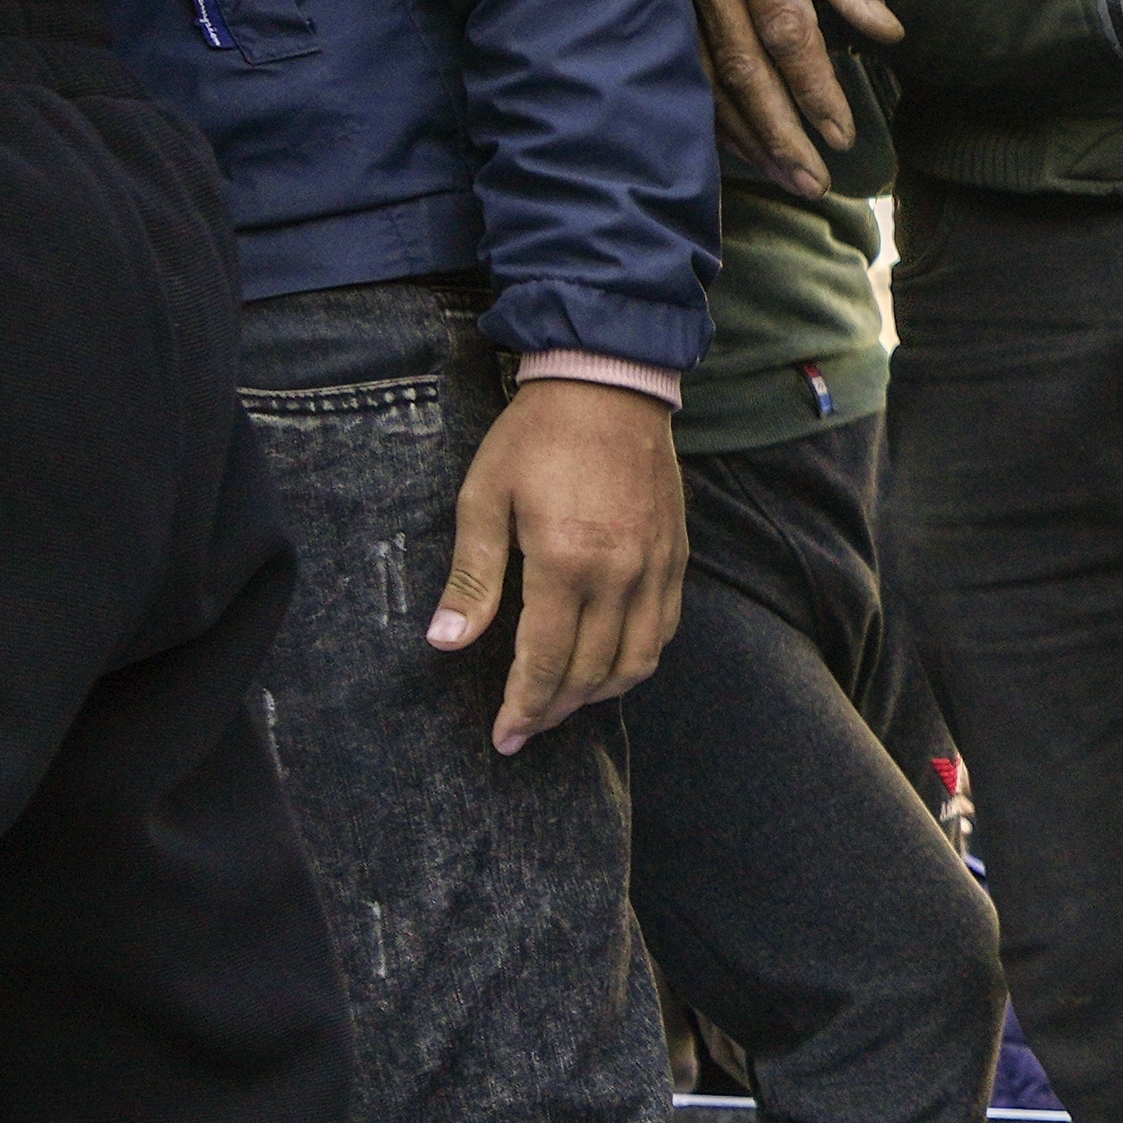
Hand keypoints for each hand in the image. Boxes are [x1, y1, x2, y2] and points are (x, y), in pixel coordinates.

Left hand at [436, 379, 687, 751]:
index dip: (523, 707)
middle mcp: (618, 577)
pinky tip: (610, 663)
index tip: (505, 736)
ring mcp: (655, 570)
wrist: (608, 385)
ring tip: (566, 704)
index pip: (545, 662)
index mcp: (564, 563)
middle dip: (556, 711)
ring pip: (637, 663)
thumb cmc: (535, 437)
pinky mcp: (675, 559)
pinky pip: (663, 632)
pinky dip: (637, 661)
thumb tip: (447, 642)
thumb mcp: (483, 498)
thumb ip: (472, 576)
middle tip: (527, 729)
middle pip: (591, 674)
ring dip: (600, 695)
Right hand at [679, 0, 894, 195]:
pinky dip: (705, 109)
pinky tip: (733, 144)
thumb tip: (887, 34)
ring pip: (702, 73)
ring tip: (782, 176)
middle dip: (779, 131)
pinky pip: (677, 60)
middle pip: (742, 64)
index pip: (786, 28)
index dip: (813, 87)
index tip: (841, 133)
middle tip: (813, 182)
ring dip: (743, 133)